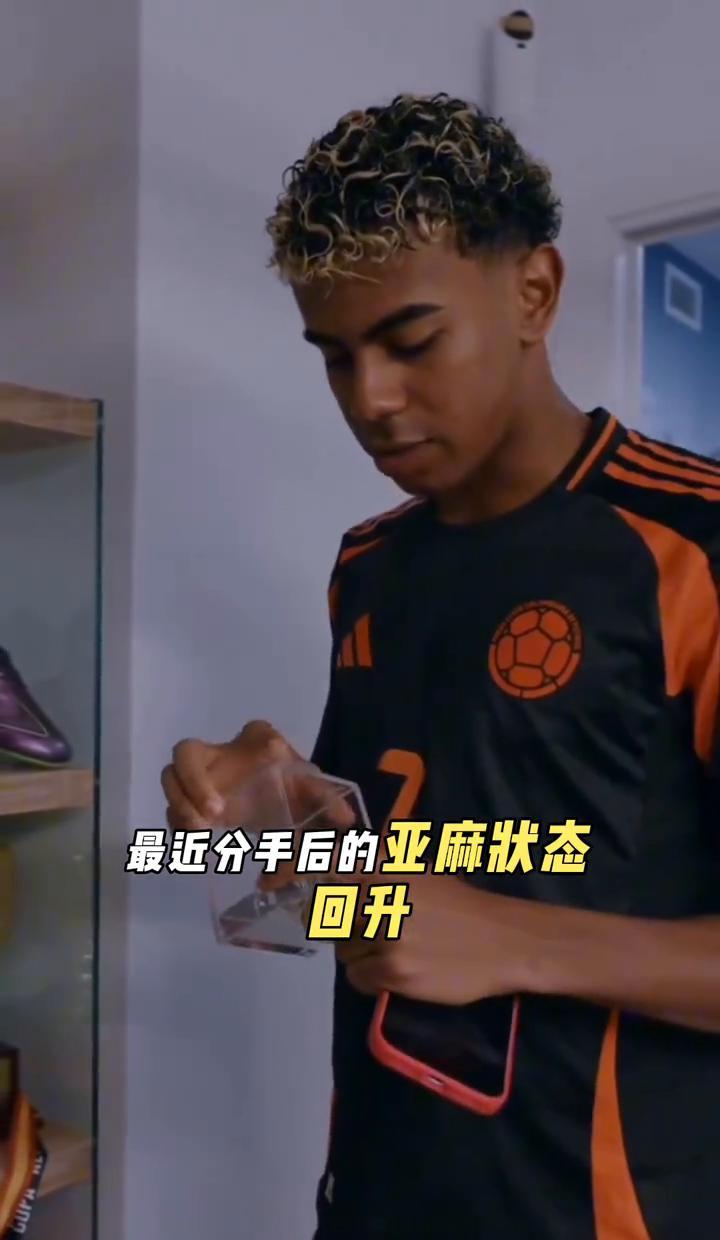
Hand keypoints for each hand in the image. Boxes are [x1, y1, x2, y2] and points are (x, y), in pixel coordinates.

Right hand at [161, 719, 354, 889]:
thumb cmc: (296, 784)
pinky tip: (193, 843)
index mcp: (254, 740)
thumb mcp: (311, 789)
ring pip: (171, 781)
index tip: (221, 807)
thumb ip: (327, 799)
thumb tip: (347, 820)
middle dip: (188, 788)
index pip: (238, 736)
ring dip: (180, 808)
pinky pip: (175, 808)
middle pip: (182, 757)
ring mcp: (202, 775)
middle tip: (208, 818)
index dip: (213, 771)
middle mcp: (220, 752)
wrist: (284, 798)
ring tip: (198, 834)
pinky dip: (180, 825)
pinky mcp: (194, 800)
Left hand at [336, 869, 529, 1005]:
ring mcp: (387, 937)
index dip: (326, 891)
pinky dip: (370, 979)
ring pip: (345, 951)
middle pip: (333, 919)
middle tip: (369, 936)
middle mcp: (382, 899)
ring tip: (389, 955)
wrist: (503, 942)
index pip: (331, 875)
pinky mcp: (396, 971)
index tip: (332, 902)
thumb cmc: (462, 906)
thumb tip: (338, 860)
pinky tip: (393, 973)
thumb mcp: (423, 873)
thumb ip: (383, 867)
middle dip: (346, 930)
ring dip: (360, 956)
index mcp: (387, 871)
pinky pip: (359, 977)